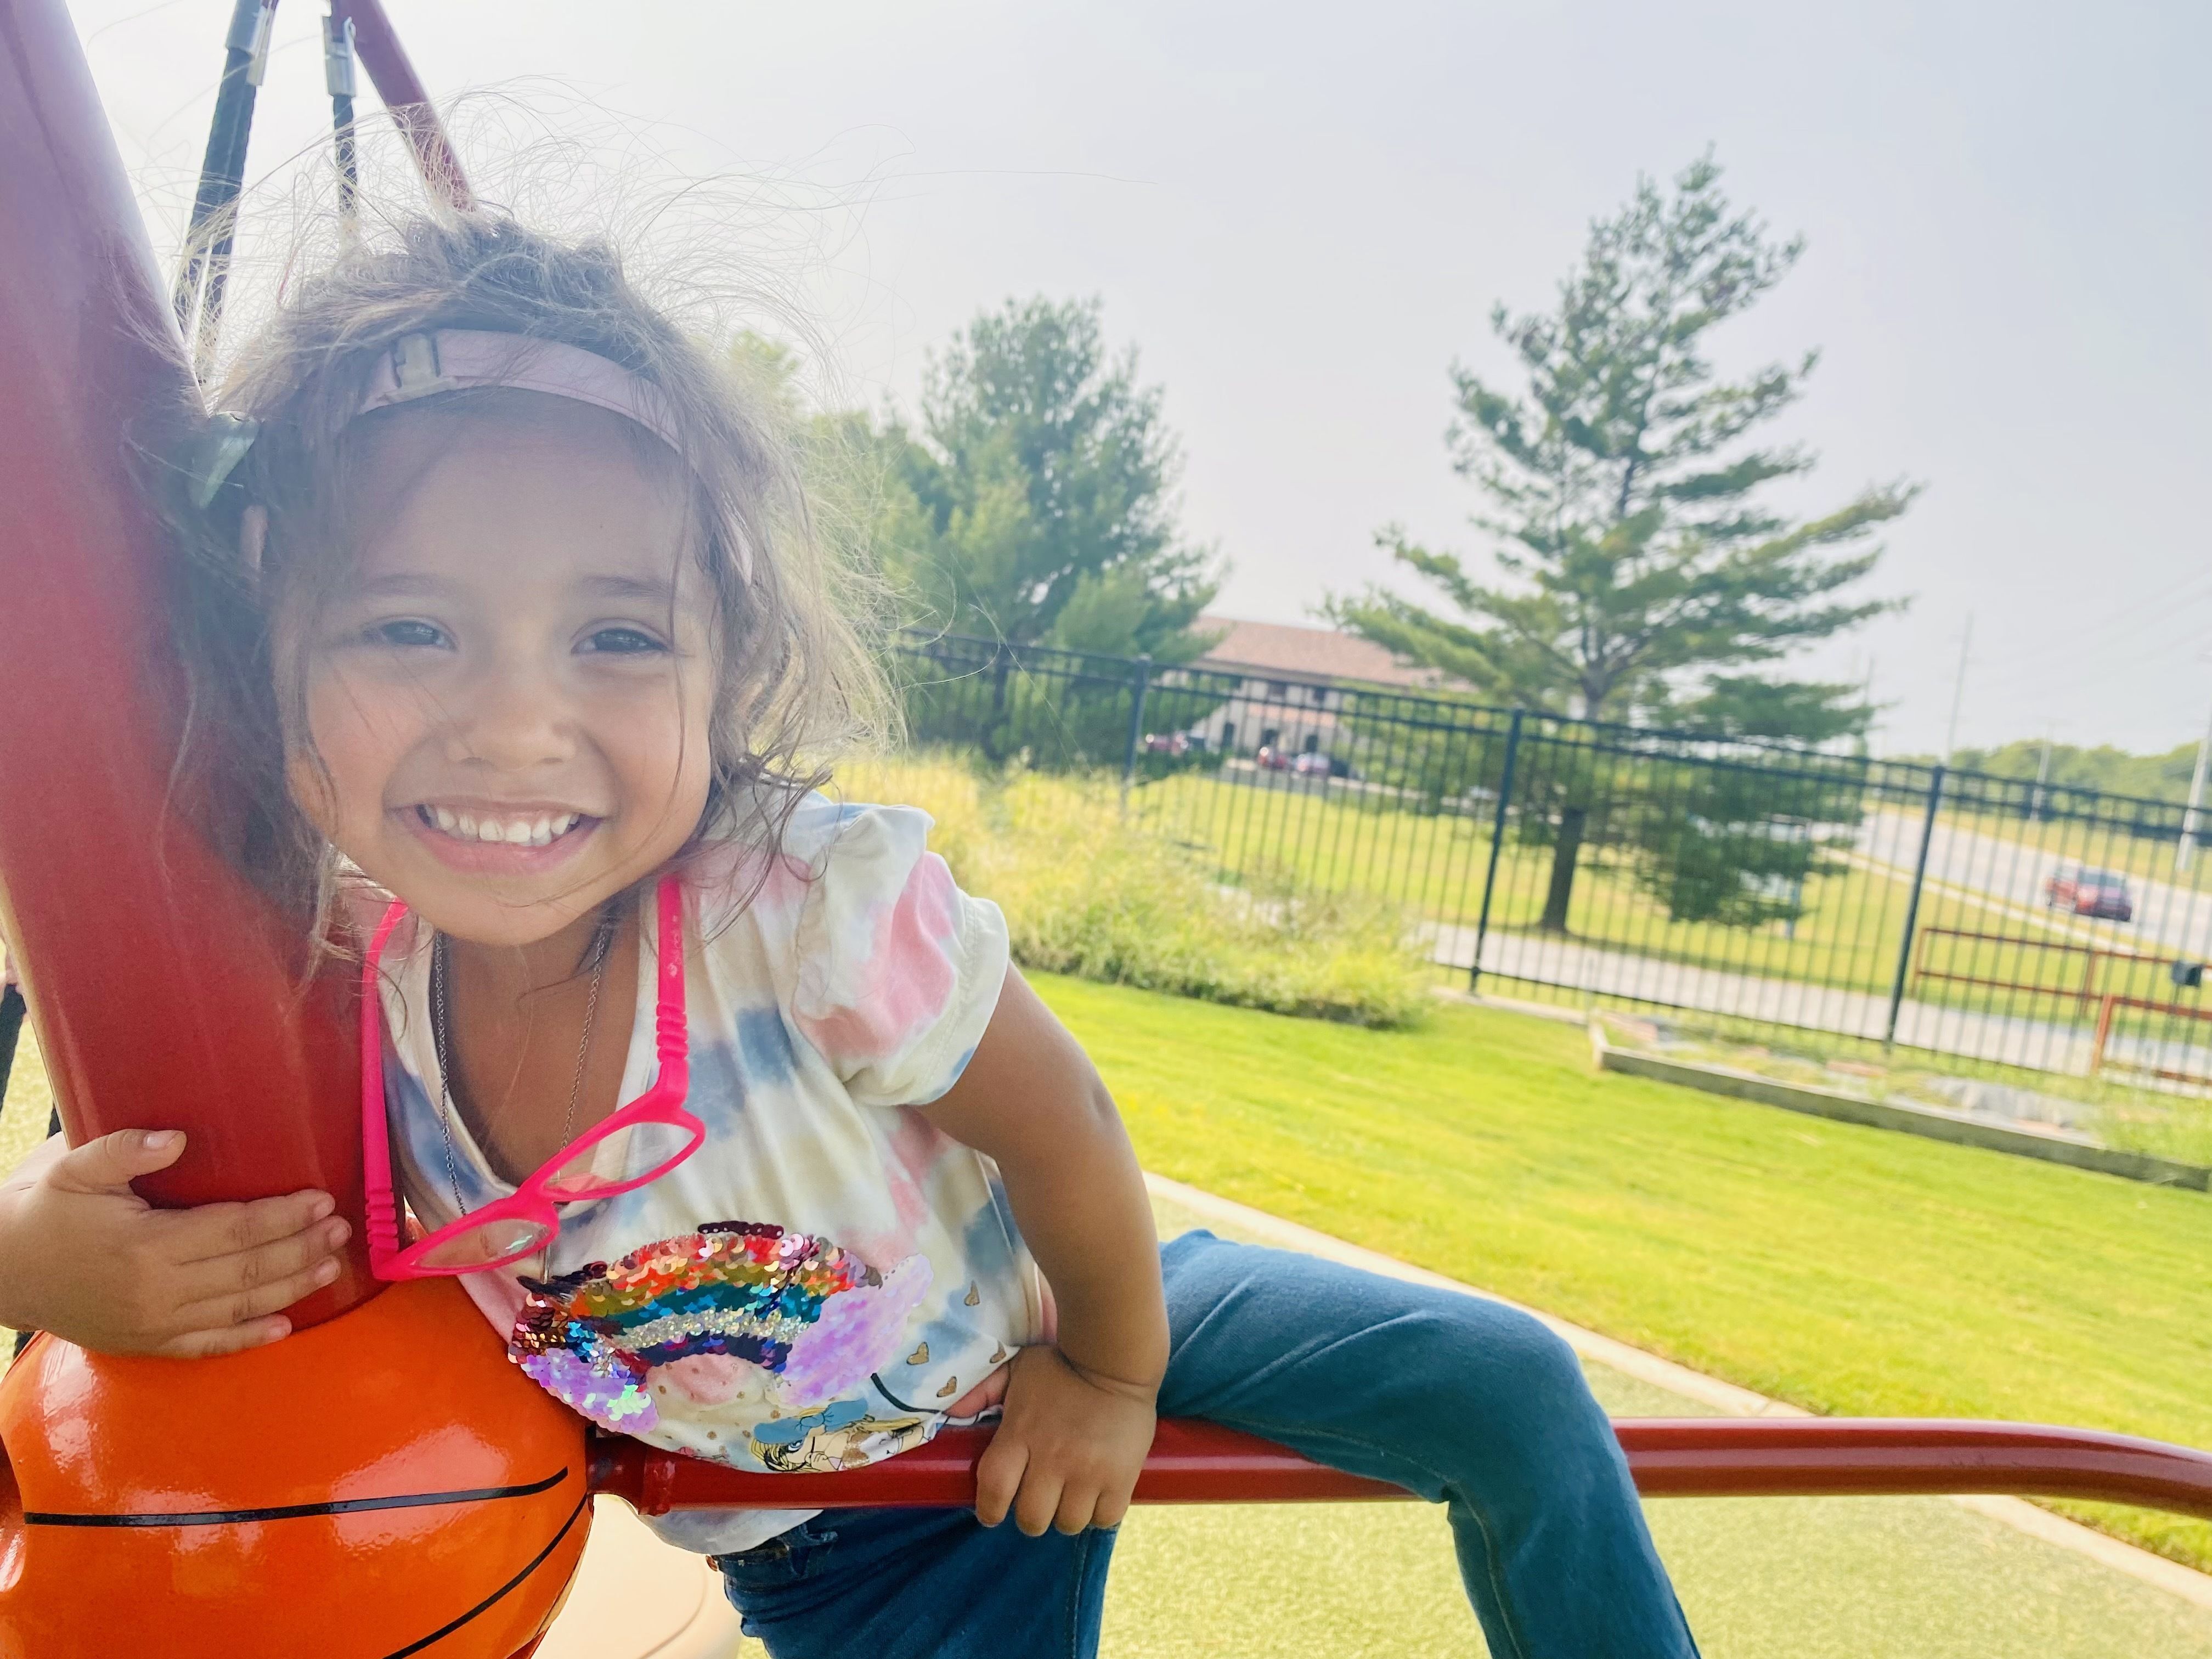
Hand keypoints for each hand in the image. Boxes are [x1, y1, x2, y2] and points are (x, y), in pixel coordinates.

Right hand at [0, 1130, 347, 1357]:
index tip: (321, 1199)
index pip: (235, 1228)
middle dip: (301, 1247)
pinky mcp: (147, 1344)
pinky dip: (248, 1339)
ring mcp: (155, 1323)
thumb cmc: (47, 1212)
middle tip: (342, 1228)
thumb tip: (178, 1137)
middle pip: (248, 1269)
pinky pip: (207, 1346)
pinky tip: (284, 1328)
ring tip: (332, 1265)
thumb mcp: (75, 1170)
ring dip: (292, 1288)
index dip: (283, 1215)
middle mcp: (158, 1290)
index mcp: (148, 1244)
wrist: (3, 1271)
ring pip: (239, 1308)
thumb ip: (125, 1149)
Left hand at [974, 1344, 1157, 1536]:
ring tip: (1070, 1496)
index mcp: (1020, 1435)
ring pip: (1068, 1524)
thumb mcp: (1018, 1370)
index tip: (994, 1511)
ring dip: (1066, 1515)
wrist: (1116, 1361)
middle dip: (1031, 1515)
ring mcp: (1088, 1471)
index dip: (989, 1510)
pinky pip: (1104, 1519)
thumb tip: (952, 1412)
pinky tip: (1097, 1495)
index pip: (994, 1490)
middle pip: (1031, 1519)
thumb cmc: (1062, 1367)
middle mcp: (1052, 1459)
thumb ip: (983, 1390)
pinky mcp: (1120, 1478)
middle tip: (1039, 1499)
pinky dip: (1099, 1513)